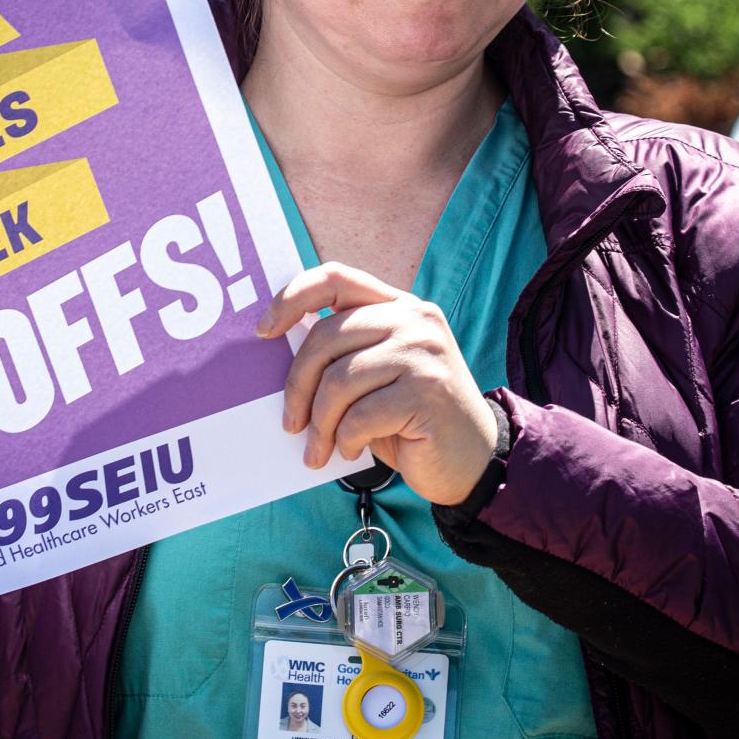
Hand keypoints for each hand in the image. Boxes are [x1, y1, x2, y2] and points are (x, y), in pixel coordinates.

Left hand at [256, 262, 498, 506]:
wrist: (474, 460)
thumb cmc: (411, 417)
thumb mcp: (377, 374)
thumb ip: (344, 352)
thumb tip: (278, 352)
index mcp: (398, 305)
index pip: (335, 278)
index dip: (291, 298)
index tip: (264, 331)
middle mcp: (414, 319)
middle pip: (326, 337)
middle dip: (297, 385)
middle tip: (290, 423)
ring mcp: (424, 351)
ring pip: (339, 380)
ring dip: (320, 422)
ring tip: (319, 448)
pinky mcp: (427, 391)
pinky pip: (360, 414)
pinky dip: (345, 439)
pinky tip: (351, 451)